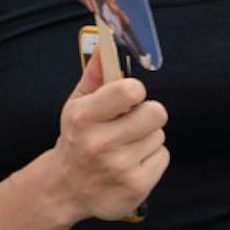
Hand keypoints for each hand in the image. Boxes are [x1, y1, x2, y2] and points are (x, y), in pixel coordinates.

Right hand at [52, 48, 168, 221]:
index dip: (135, 91)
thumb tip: (106, 42)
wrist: (66, 188)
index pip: (130, 91)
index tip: (128, 97)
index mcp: (84, 119)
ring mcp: (118, 169)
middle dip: (147, 114)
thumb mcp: (78, 104)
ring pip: (159, 135)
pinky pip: (163, 157)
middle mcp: (100, 145)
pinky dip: (151, 158)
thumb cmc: (78, 137)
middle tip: (130, 122)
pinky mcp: (135, 187)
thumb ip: (96, 72)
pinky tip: (130, 163)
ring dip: (147, 137)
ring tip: (124, 146)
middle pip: (156, 112)